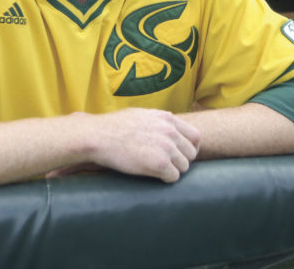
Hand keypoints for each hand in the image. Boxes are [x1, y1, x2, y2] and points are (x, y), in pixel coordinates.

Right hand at [67, 108, 200, 182]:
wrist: (98, 136)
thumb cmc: (113, 127)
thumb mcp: (141, 115)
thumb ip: (158, 121)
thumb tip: (167, 125)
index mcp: (167, 118)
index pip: (195, 136)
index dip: (189, 149)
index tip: (180, 156)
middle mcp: (170, 131)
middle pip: (191, 154)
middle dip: (180, 161)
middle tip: (166, 166)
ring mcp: (166, 147)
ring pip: (184, 167)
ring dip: (172, 171)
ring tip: (155, 170)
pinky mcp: (159, 163)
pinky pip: (173, 177)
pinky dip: (165, 179)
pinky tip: (152, 175)